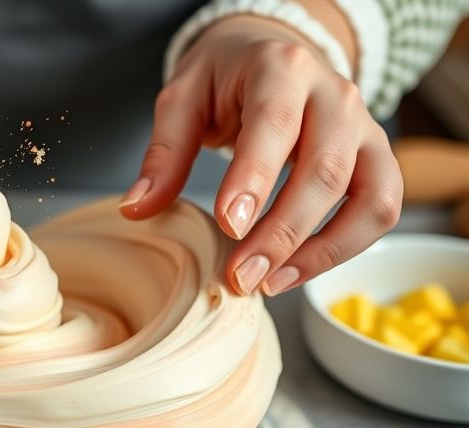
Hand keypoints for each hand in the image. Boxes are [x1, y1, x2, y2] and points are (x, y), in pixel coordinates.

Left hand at [120, 15, 401, 296]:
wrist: (270, 54)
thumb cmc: (224, 79)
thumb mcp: (182, 100)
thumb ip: (163, 154)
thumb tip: (137, 209)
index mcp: (282, 69)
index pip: (275, 123)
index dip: (254, 178)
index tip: (228, 226)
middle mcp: (335, 95)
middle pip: (325, 169)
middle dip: (283, 232)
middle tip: (240, 276)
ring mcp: (364, 128)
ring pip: (369, 196)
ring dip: (321, 250)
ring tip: (268, 284)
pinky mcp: (377, 159)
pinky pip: (380, 210)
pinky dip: (344, 249)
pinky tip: (293, 273)